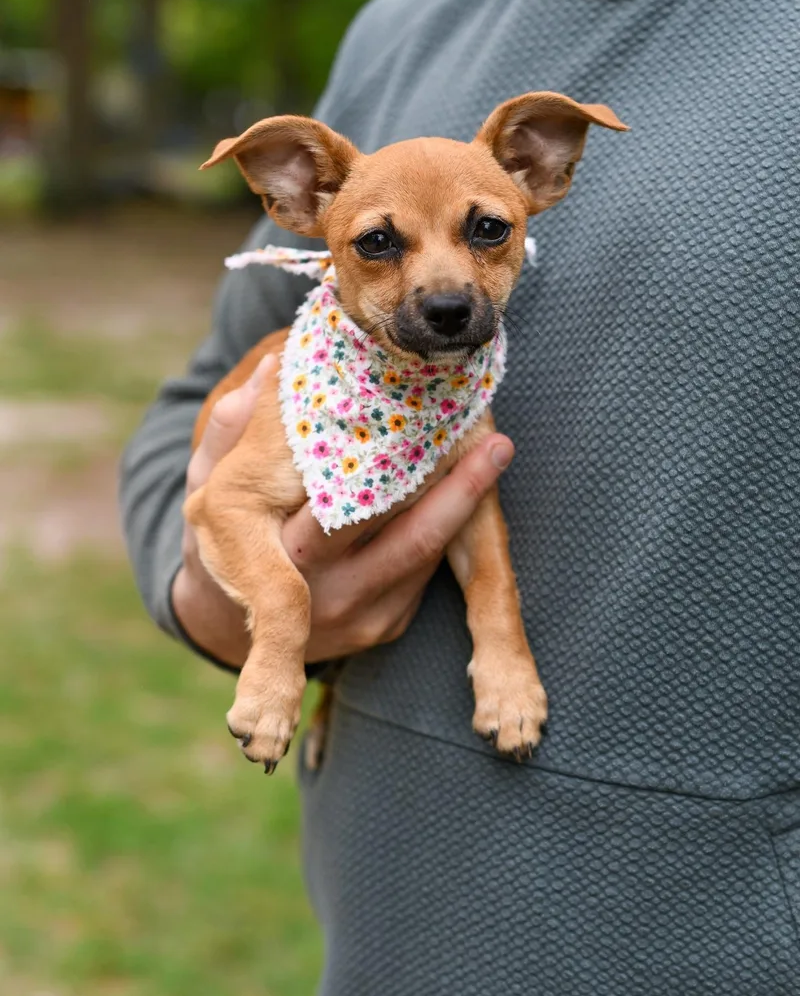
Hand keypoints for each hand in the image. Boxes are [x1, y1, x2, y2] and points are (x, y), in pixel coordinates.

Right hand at [172, 356, 514, 667]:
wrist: (224, 626)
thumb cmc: (220, 538)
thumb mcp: (206, 487)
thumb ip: (230, 432)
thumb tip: (274, 367)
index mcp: (272, 559)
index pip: (335, 516)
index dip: (382, 475)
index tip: (417, 428)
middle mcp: (320, 596)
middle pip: (402, 539)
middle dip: (452, 488)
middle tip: (489, 434)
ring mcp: (356, 618)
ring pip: (423, 554)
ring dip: (464, 502)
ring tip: (496, 449)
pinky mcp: (382, 627)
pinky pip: (423, 574)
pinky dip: (446, 527)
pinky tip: (467, 485)